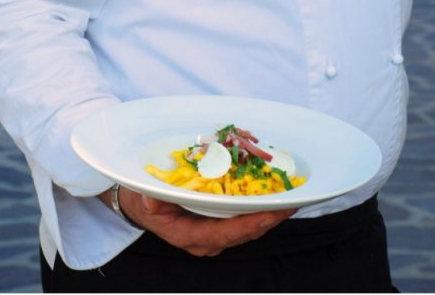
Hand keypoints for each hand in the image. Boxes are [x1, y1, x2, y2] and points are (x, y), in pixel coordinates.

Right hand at [102, 187, 295, 256]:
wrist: (141, 204)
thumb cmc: (143, 200)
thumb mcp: (142, 197)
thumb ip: (149, 200)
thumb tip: (154, 200)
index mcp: (189, 235)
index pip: (226, 234)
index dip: (251, 224)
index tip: (272, 212)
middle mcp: (206, 239)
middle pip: (245, 233)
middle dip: (270, 218)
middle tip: (293, 202)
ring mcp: (215, 233)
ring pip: (249, 228)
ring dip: (271, 213)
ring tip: (293, 197)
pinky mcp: (221, 223)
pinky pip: (246, 218)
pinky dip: (262, 207)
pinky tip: (278, 194)